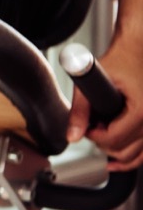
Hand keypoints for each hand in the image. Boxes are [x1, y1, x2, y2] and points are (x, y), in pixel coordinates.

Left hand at [67, 35, 142, 170]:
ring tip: (102, 135)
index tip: (86, 125)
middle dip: (103, 143)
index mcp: (142, 108)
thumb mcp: (92, 84)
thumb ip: (80, 111)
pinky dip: (131, 156)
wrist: (136, 49)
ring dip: (116, 152)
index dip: (94, 136)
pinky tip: (115, 160)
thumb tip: (72, 135)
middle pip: (125, 150)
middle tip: (92, 128)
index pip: (114, 139)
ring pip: (138, 155)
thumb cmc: (120, 60)